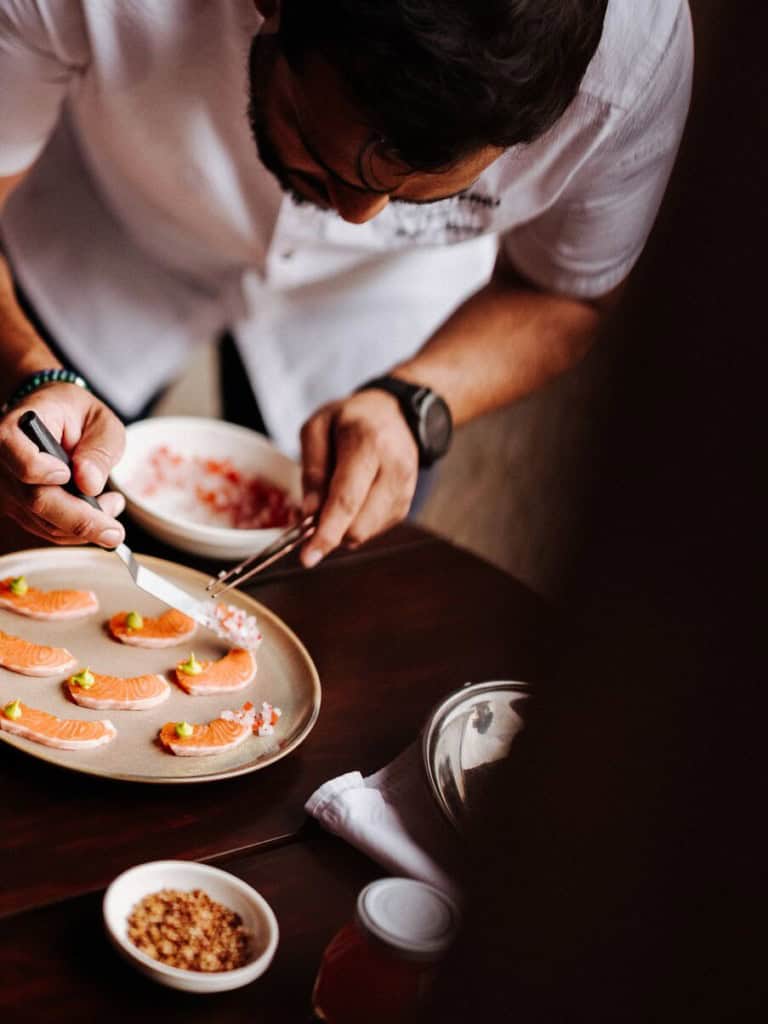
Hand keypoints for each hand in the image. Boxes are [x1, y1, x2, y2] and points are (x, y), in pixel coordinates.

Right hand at [0, 384, 125, 546]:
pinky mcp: (18, 508)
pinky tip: (100, 513)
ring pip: (42, 521)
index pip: (15, 452)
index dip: (38, 469)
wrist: (56, 418)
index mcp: (18, 426)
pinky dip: (77, 530)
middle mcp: (4, 460)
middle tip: (115, 529)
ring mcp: (8, 488)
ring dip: (85, 524)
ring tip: (114, 504)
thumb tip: (88, 483)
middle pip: (34, 498)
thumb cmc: (78, 415)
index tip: (67, 474)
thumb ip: (98, 450)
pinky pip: (47, 528)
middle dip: (80, 519)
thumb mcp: (101, 422)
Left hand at [299, 389, 418, 565]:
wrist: (397, 413)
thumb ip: (311, 470)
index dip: (326, 533)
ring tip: (334, 496)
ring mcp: (405, 490)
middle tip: (311, 513)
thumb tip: (309, 513)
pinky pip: (372, 530)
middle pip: (358, 525)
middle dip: (329, 531)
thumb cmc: (351, 418)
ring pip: (365, 533)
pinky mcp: (405, 505)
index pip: (347, 500)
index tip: (308, 557)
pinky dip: (354, 523)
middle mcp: (394, 470)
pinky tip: (352, 499)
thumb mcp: (318, 428)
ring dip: (341, 527)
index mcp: (369, 445)